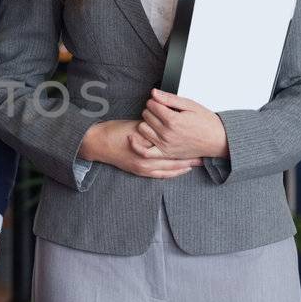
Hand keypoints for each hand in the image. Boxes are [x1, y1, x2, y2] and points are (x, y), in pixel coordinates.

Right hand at [78, 118, 201, 178]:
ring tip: (195, 164)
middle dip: (189, 159)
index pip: (171, 149)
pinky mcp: (139, 171)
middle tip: (203, 156)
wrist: (97, 143)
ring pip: (168, 170)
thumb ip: (153, 129)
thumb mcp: (136, 126)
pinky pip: (159, 175)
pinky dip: (170, 173)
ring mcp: (142, 168)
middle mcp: (146, 162)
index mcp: (147, 148)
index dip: (185, 147)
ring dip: (182, 167)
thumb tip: (166, 128)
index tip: (196, 143)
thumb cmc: (114, 132)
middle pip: (173, 162)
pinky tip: (179, 171)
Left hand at [137, 89, 229, 160]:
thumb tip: (154, 93)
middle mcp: (167, 134)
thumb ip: (169, 99)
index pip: (152, 105)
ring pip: (143, 129)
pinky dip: (137, 145)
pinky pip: (145, 152)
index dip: (155, 101)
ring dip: (146, 123)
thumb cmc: (206, 122)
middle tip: (160, 111)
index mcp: (173, 120)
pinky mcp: (165, 153)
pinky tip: (136, 137)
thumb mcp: (190, 105)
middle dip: (151, 110)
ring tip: (155, 121)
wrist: (217, 140)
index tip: (160, 101)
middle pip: (146, 115)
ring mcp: (165, 145)